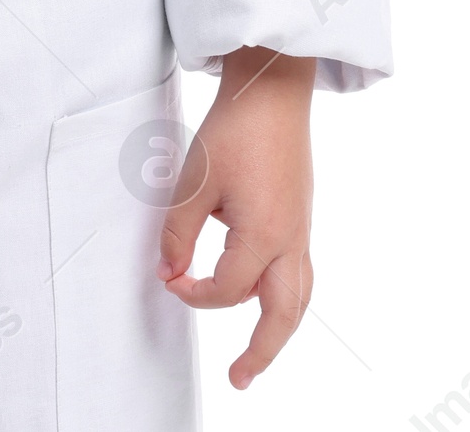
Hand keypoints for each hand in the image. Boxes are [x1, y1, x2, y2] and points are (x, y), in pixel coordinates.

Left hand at [157, 47, 315, 390]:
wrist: (272, 91)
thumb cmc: (234, 132)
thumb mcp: (194, 184)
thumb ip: (178, 235)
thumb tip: (169, 274)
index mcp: (263, 236)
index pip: (226, 290)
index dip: (193, 293)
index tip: (170, 279)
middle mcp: (290, 240)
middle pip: (283, 315)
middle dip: (262, 352)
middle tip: (239, 378)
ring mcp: (300, 228)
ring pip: (298, 296)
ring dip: (278, 326)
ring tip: (258, 349)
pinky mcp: (300, 215)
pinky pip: (298, 270)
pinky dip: (282, 293)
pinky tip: (260, 291)